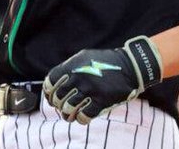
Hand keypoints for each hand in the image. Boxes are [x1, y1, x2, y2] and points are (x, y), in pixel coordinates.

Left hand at [43, 36, 162, 124]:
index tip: (50, 97)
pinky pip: (84, 116)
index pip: (50, 83)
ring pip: (68, 109)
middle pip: (58, 98)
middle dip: (58, 105)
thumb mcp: (83, 58)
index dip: (48, 93)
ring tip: (68, 116)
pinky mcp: (101, 102)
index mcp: (71, 67)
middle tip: (61, 107)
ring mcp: (89, 90)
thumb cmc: (104, 62)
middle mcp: (78, 78)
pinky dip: (81, 119)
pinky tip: (82, 117)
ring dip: (67, 115)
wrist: (130, 66)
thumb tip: (54, 83)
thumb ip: (68, 68)